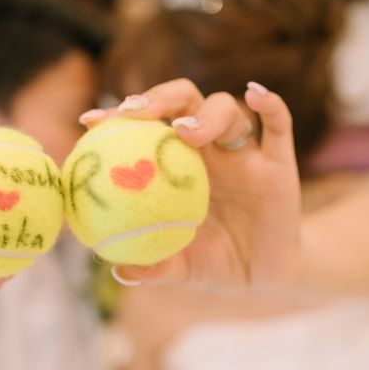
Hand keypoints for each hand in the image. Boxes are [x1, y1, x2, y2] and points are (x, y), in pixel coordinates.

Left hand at [84, 79, 301, 290]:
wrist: (264, 275)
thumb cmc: (212, 263)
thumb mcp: (180, 267)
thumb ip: (154, 267)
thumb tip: (119, 270)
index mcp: (177, 164)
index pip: (146, 126)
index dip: (118, 118)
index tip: (89, 121)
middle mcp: (207, 150)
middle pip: (184, 102)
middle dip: (159, 98)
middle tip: (134, 112)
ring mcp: (243, 154)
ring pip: (226, 110)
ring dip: (205, 115)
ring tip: (185, 131)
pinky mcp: (279, 163)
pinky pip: (278, 126)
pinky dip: (270, 105)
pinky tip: (254, 94)